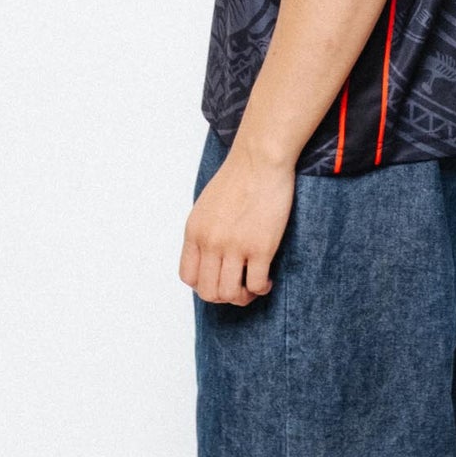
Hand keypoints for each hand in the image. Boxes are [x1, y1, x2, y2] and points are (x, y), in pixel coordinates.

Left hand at [179, 143, 294, 305]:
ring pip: (230, 294)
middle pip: (208, 291)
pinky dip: (262, 288)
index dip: (204, 285)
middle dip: (225, 296)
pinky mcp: (260, 247)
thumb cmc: (239, 177)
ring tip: (253, 286)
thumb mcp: (207, 206)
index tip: (220, 279)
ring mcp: (234, 246)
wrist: (260, 159)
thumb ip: (204, 232)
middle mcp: (210, 242)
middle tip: (239, 287)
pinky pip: (256, 284)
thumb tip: (210, 257)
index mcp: (195, 232)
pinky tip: (267, 279)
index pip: (188, 277)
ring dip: (243, 297)